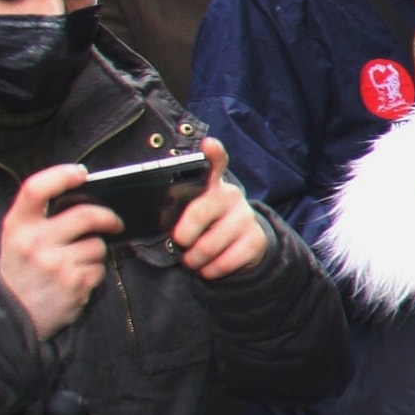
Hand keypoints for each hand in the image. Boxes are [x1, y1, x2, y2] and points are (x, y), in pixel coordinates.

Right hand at [0, 164, 120, 338]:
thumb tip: (85, 195)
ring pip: (97, 244)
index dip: (61, 175)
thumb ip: (42, 217)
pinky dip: (95, 271)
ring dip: (97, 251)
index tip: (81, 174)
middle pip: (86, 215)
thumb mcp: (18, 238)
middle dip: (108, 217)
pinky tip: (78, 278)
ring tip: (79, 261)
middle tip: (115, 222)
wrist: (12, 312)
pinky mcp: (74, 284)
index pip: (36, 189)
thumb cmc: (23, 268)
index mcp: (17, 225)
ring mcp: (55, 264)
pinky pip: (100, 268)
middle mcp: (34, 242)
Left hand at [166, 141, 267, 282]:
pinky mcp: (256, 240)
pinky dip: (211, 270)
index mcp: (211, 185)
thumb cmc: (205, 226)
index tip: (208, 145)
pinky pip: (226, 261)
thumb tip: (159, 224)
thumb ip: (177, 210)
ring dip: (194, 259)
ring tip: (192, 260)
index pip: (216, 163)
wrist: (243, 245)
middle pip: (201, 212)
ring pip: (210, 244)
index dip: (213, 154)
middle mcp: (231, 196)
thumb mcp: (191, 212)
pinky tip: (208, 268)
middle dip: (184, 236)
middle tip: (180, 244)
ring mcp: (246, 217)